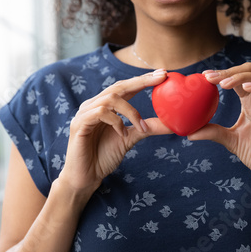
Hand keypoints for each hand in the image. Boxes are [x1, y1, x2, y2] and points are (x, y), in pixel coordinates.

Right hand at [59, 69, 171, 196]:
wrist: (85, 177)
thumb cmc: (104, 157)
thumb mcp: (130, 139)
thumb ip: (147, 128)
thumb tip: (171, 124)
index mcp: (105, 106)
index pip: (126, 87)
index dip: (143, 79)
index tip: (163, 74)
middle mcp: (94, 105)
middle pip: (119, 86)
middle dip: (141, 81)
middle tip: (160, 78)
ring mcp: (85, 113)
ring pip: (111, 99)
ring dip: (131, 112)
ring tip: (141, 128)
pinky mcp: (79, 124)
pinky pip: (100, 113)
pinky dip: (116, 122)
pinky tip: (122, 134)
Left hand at [188, 63, 250, 191]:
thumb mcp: (230, 141)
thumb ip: (213, 132)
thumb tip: (188, 133)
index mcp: (249, 101)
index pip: (234, 79)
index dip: (220, 74)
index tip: (203, 76)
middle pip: (247, 71)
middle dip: (228, 71)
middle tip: (210, 78)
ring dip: (240, 77)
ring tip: (223, 84)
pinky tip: (245, 89)